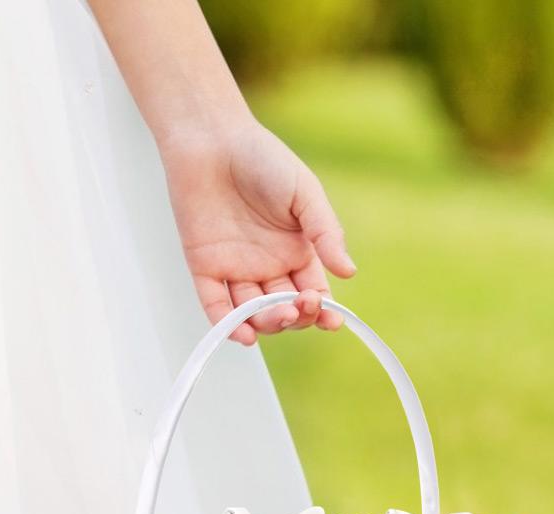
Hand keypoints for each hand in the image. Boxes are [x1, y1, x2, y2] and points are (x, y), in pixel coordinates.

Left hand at [159, 120, 355, 344]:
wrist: (211, 138)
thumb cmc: (262, 158)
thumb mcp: (304, 193)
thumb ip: (325, 232)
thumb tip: (348, 273)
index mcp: (296, 252)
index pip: (313, 294)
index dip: (322, 311)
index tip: (332, 320)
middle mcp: (268, 267)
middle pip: (285, 310)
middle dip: (296, 317)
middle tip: (300, 306)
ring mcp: (236, 270)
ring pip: (254, 314)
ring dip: (268, 323)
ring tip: (279, 315)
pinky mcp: (205, 268)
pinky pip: (216, 306)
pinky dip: (229, 325)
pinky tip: (245, 334)